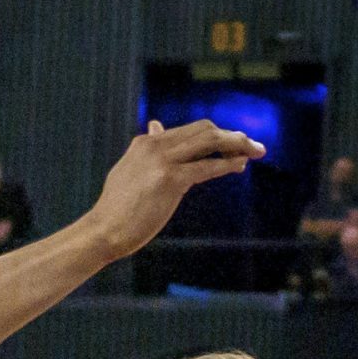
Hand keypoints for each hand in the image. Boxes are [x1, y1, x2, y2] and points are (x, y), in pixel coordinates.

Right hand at [86, 120, 264, 260]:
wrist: (102, 232)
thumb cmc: (116, 210)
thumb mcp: (129, 170)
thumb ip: (146, 150)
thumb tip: (155, 126)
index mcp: (146, 142)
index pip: (189, 130)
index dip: (215, 135)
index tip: (232, 146)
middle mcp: (154, 145)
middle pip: (203, 129)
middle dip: (231, 135)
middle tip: (251, 146)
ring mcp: (162, 161)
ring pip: (209, 141)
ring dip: (237, 144)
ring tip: (255, 151)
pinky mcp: (170, 180)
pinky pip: (207, 166)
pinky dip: (228, 163)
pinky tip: (240, 166)